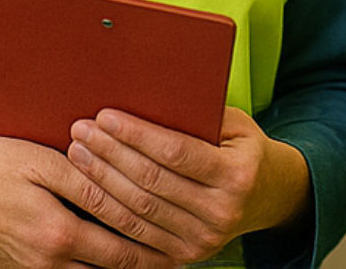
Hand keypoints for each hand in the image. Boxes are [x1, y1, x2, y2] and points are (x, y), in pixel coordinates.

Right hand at [0, 135, 172, 267]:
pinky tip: (103, 255)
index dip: (152, 250)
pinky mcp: (18, 267)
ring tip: (148, 258)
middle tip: (173, 256)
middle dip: (142, 263)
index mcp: (56, 233)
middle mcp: (46, 261)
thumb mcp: (39, 162)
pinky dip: (89, 267)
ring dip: (116, 267)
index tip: (178, 247)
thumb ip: (83, 180)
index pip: (119, 249)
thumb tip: (120, 189)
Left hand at [65, 106, 309, 263]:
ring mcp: (202, 241)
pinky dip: (108, 214)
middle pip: (152, 182)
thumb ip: (200, 115)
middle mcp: (220, 212)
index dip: (138, 134)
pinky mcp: (184, 257)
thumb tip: (149, 94)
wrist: (267, 197)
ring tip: (78, 153)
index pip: (177, 152)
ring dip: (101, 182)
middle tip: (82, 130)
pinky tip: (88, 191)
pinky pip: (136, 239)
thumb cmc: (242, 148)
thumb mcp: (235, 124)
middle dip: (111, 154)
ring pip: (138, 212)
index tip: (106, 115)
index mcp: (236, 174)